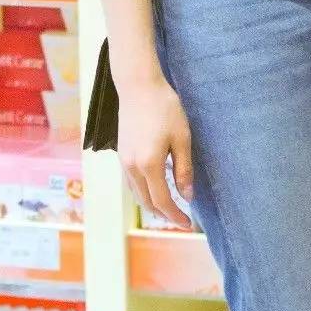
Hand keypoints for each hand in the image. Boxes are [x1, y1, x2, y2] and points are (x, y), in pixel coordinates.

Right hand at [118, 75, 194, 229]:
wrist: (138, 86)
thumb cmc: (165, 108)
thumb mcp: (182, 139)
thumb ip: (184, 170)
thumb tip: (187, 196)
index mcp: (149, 164)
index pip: (163, 201)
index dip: (176, 216)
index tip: (189, 224)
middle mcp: (132, 167)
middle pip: (147, 202)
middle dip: (164, 215)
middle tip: (182, 220)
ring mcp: (124, 161)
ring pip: (137, 194)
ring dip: (152, 205)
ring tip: (170, 209)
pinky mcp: (121, 154)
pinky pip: (131, 183)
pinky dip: (143, 193)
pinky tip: (154, 190)